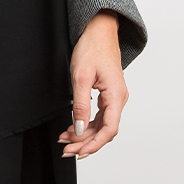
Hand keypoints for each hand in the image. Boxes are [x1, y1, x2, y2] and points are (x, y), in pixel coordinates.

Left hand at [59, 11, 127, 158]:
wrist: (98, 31)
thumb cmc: (92, 49)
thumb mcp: (81, 77)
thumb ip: (80, 105)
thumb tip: (78, 129)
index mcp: (116, 95)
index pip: (109, 129)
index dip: (94, 144)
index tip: (79, 152)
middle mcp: (118, 99)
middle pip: (104, 131)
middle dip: (85, 143)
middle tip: (66, 150)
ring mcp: (114, 98)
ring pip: (100, 125)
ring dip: (83, 135)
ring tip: (65, 141)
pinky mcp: (107, 96)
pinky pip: (98, 117)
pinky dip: (84, 125)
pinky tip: (71, 129)